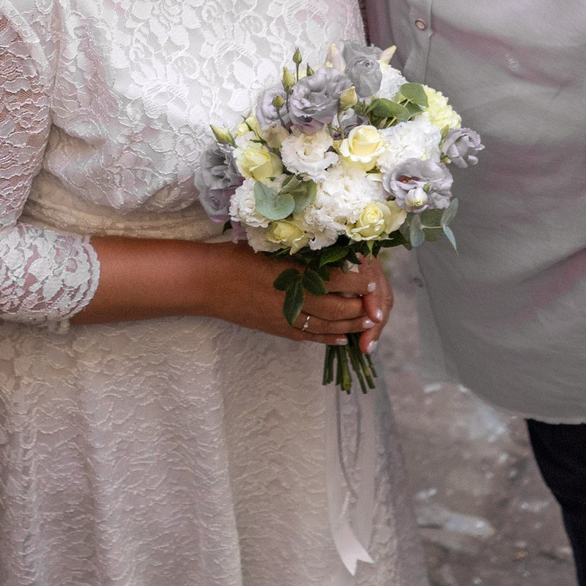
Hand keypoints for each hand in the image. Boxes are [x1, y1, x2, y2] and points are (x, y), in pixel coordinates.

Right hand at [208, 248, 387, 346]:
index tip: (369, 278)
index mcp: (294, 273)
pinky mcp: (278, 329)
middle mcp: (293, 298)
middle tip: (376, 306)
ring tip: (367, 322)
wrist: (210, 282)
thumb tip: (332, 251)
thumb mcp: (273, 247)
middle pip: (337, 307)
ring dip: (350, 325)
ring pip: (327, 325)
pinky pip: (309, 336)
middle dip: (360, 308)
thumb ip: (302, 254)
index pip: (335, 279)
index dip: (356, 281)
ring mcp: (286, 317)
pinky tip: (341, 338)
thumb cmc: (239, 256)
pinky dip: (328, 338)